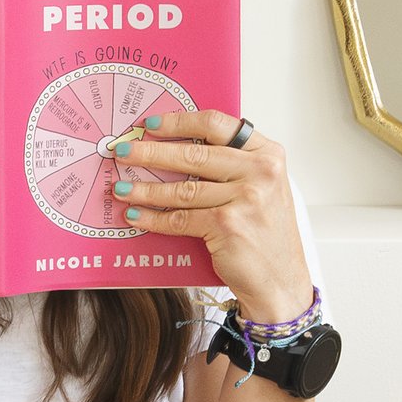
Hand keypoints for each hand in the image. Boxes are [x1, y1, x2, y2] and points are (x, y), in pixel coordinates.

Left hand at [109, 108, 310, 320]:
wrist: (281, 280)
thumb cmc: (265, 233)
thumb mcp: (261, 188)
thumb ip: (231, 165)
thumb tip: (175, 148)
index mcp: (267, 154)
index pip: (217, 124)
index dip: (179, 121)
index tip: (150, 124)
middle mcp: (260, 171)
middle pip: (194, 154)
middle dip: (150, 152)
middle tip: (122, 151)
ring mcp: (246, 198)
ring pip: (182, 188)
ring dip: (145, 188)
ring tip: (120, 188)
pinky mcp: (228, 225)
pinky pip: (181, 218)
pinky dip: (154, 218)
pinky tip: (136, 215)